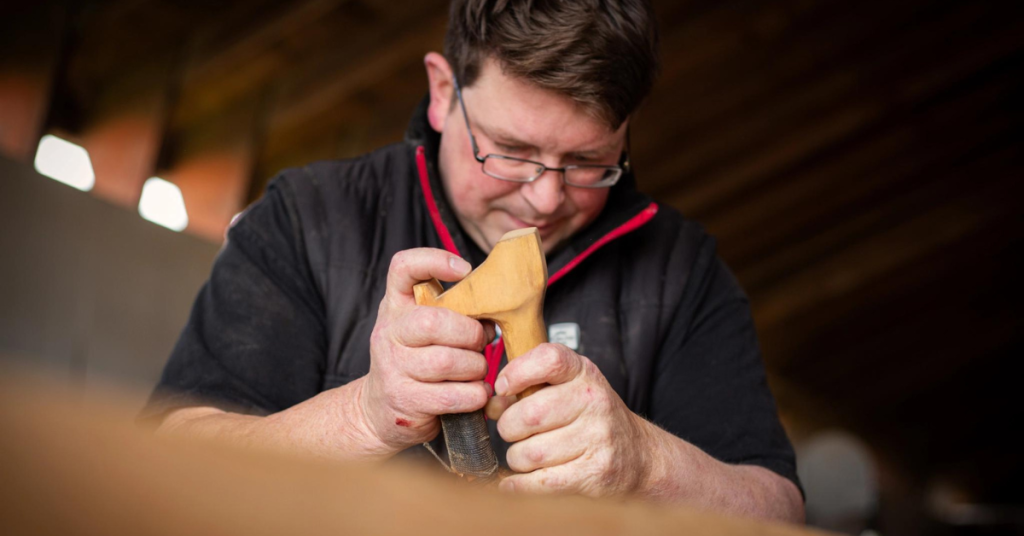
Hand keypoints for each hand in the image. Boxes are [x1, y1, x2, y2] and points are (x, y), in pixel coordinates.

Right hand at [359, 248, 493, 453]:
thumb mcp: (424, 331)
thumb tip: (494, 318)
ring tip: (478, 371)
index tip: (464, 270)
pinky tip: (476, 393)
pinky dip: (474, 395)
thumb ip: (454, 316)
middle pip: (434, 322)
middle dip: (470, 334)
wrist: (380, 411)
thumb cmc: (415, 363)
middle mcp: (389, 332)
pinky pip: (451, 396)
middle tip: (481, 343)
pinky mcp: (405, 400)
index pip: (403, 267)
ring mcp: (393, 368)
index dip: (434, 261)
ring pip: (446, 362)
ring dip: (475, 367)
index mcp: (396, 306)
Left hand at [487, 343, 652, 496]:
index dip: (517, 372)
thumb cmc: (590, 419)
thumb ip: (529, 389)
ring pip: (530, 453)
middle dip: (508, 428)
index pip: (549, 359)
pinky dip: (519, 486)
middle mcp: (594, 401)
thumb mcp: (568, 389)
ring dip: (517, 459)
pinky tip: (514, 483)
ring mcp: (597, 438)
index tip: (503, 388)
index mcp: (584, 373)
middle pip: (528, 415)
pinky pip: (541, 482)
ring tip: (527, 456)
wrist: (637, 456)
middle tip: (514, 432)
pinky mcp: (594, 473)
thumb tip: (492, 406)